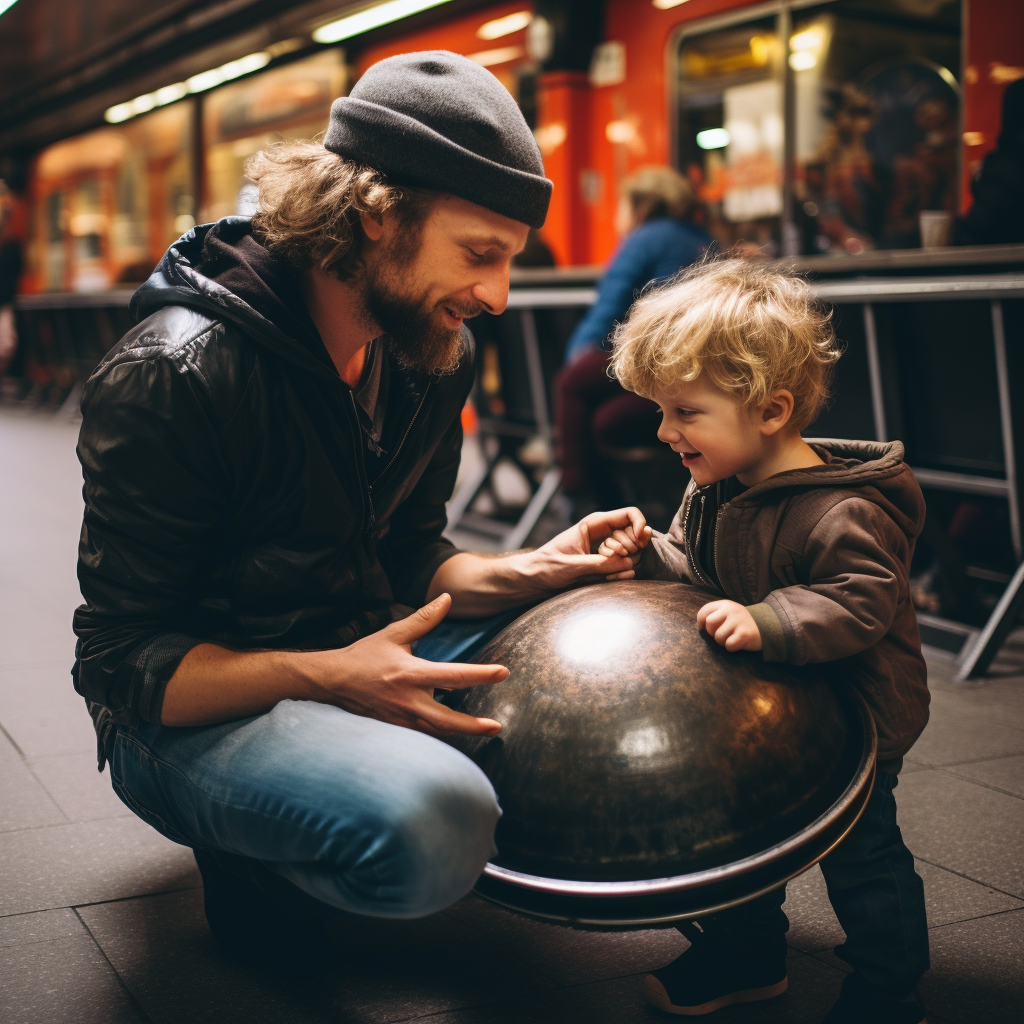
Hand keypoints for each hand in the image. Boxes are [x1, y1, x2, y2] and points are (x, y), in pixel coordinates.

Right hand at [305, 593, 507, 737]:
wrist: (332, 682)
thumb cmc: (364, 656)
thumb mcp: (393, 634)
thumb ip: (424, 619)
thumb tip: (447, 599)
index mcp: (411, 674)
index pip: (454, 675)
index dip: (481, 675)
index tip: (503, 672)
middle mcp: (408, 700)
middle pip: (448, 719)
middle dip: (474, 726)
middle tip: (496, 726)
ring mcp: (401, 718)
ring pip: (436, 732)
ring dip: (460, 733)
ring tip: (483, 731)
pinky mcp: (395, 728)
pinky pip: (423, 735)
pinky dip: (440, 735)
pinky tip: (454, 734)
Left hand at [528, 507, 652, 587]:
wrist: (534, 579)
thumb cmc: (547, 567)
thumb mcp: (573, 566)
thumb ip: (600, 564)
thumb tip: (628, 564)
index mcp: (594, 524)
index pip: (629, 514)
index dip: (640, 525)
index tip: (639, 542)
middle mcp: (603, 533)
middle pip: (635, 534)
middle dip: (631, 548)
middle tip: (614, 558)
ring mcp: (606, 549)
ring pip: (632, 552)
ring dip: (626, 564)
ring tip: (607, 574)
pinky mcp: (605, 564)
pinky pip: (625, 567)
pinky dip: (621, 574)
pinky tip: (607, 579)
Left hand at [697, 600, 761, 651]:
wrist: (767, 627)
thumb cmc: (741, 622)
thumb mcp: (729, 613)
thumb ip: (715, 615)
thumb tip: (700, 627)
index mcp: (725, 604)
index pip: (704, 611)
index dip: (701, 622)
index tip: (704, 628)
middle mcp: (731, 610)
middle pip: (709, 624)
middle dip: (712, 633)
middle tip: (721, 634)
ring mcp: (738, 621)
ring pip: (718, 637)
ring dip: (722, 642)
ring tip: (731, 638)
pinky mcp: (744, 634)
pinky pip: (729, 645)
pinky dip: (731, 647)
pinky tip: (738, 643)